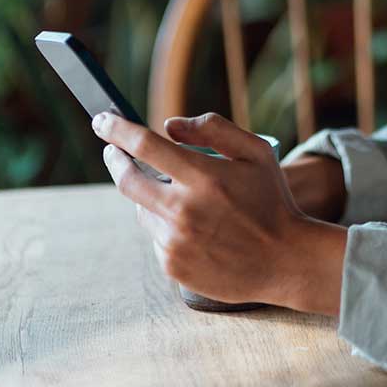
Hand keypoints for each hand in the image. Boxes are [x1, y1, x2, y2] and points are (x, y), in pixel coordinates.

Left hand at [93, 111, 346, 313]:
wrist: (285, 260)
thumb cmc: (271, 199)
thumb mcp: (256, 151)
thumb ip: (214, 128)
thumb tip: (169, 125)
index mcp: (204, 177)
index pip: (145, 145)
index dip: (118, 129)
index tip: (101, 120)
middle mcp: (183, 211)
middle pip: (127, 180)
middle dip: (114, 159)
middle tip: (112, 150)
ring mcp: (175, 242)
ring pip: (142, 210)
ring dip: (151, 197)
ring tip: (182, 198)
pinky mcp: (172, 266)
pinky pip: (156, 237)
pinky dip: (166, 225)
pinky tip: (195, 228)